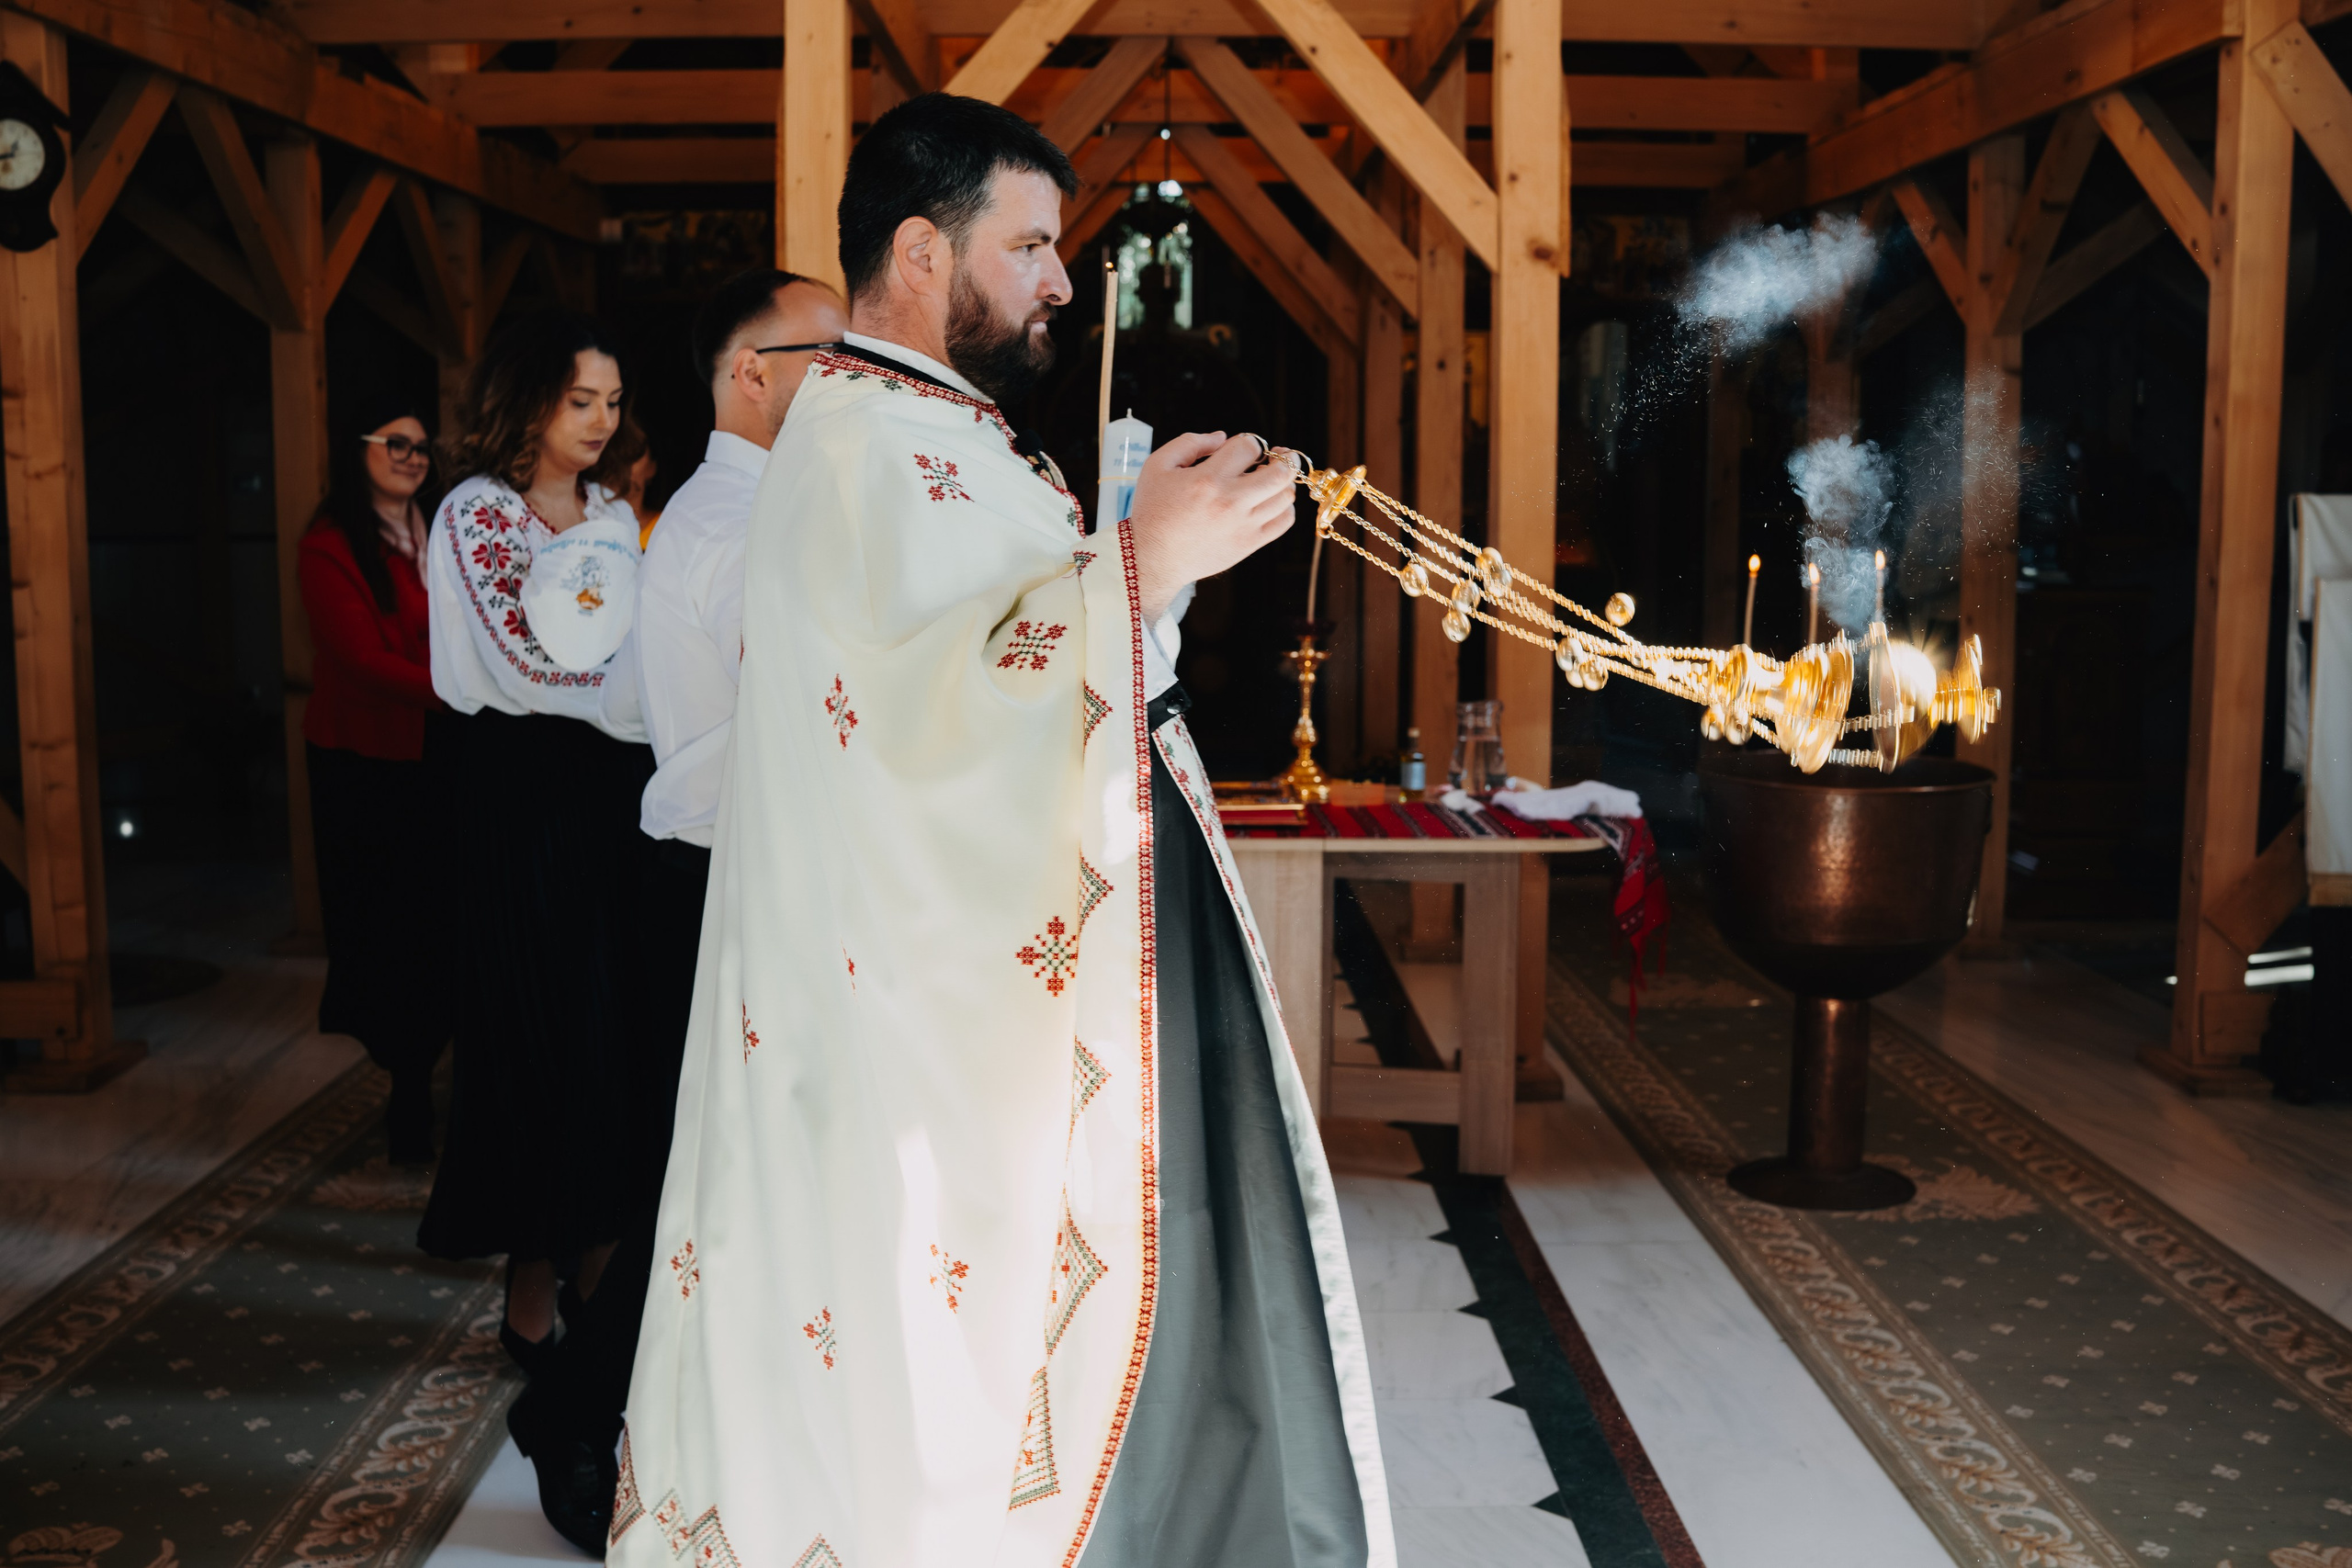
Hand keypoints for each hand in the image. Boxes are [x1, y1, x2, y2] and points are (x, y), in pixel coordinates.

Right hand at [1126, 432, 1297, 623]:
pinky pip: (1284, 522)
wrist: (1152, 557)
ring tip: (1272, 479)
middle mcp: (1230, 502)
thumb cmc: (1153, 511)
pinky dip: (1285, 508)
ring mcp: (1243, 525)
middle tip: (1281, 455)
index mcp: (1208, 479)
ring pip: (1286, 496)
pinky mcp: (1248, 544)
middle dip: (1286, 458)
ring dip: (1284, 482)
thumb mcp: (1157, 465)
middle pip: (1280, 472)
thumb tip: (1222, 437)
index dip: (1250, 442)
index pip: (1249, 447)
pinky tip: (1271, 502)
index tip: (1244, 449)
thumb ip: (1189, 443)